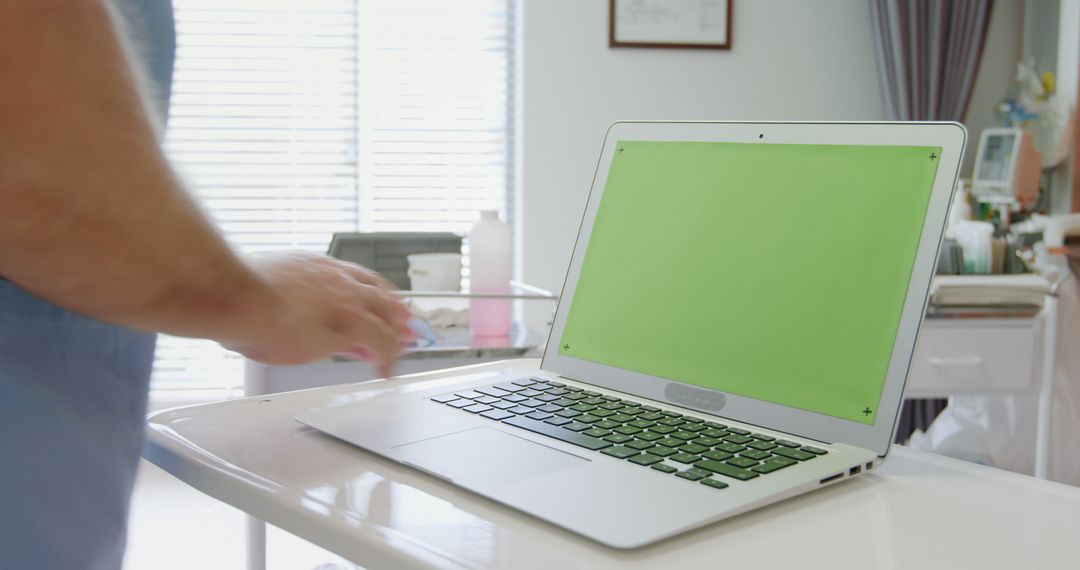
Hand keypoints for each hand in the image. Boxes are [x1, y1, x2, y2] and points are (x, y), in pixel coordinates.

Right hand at [223, 251, 412, 375]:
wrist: (236, 296)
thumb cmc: (236, 294)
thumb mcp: (265, 289)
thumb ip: (280, 298)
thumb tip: (272, 309)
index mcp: (316, 267)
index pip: (356, 277)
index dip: (372, 292)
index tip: (380, 302)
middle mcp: (337, 278)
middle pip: (380, 293)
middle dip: (394, 311)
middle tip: (404, 326)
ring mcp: (346, 299)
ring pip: (386, 317)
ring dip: (396, 334)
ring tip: (400, 350)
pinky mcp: (350, 323)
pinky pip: (381, 342)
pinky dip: (388, 357)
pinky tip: (386, 370)